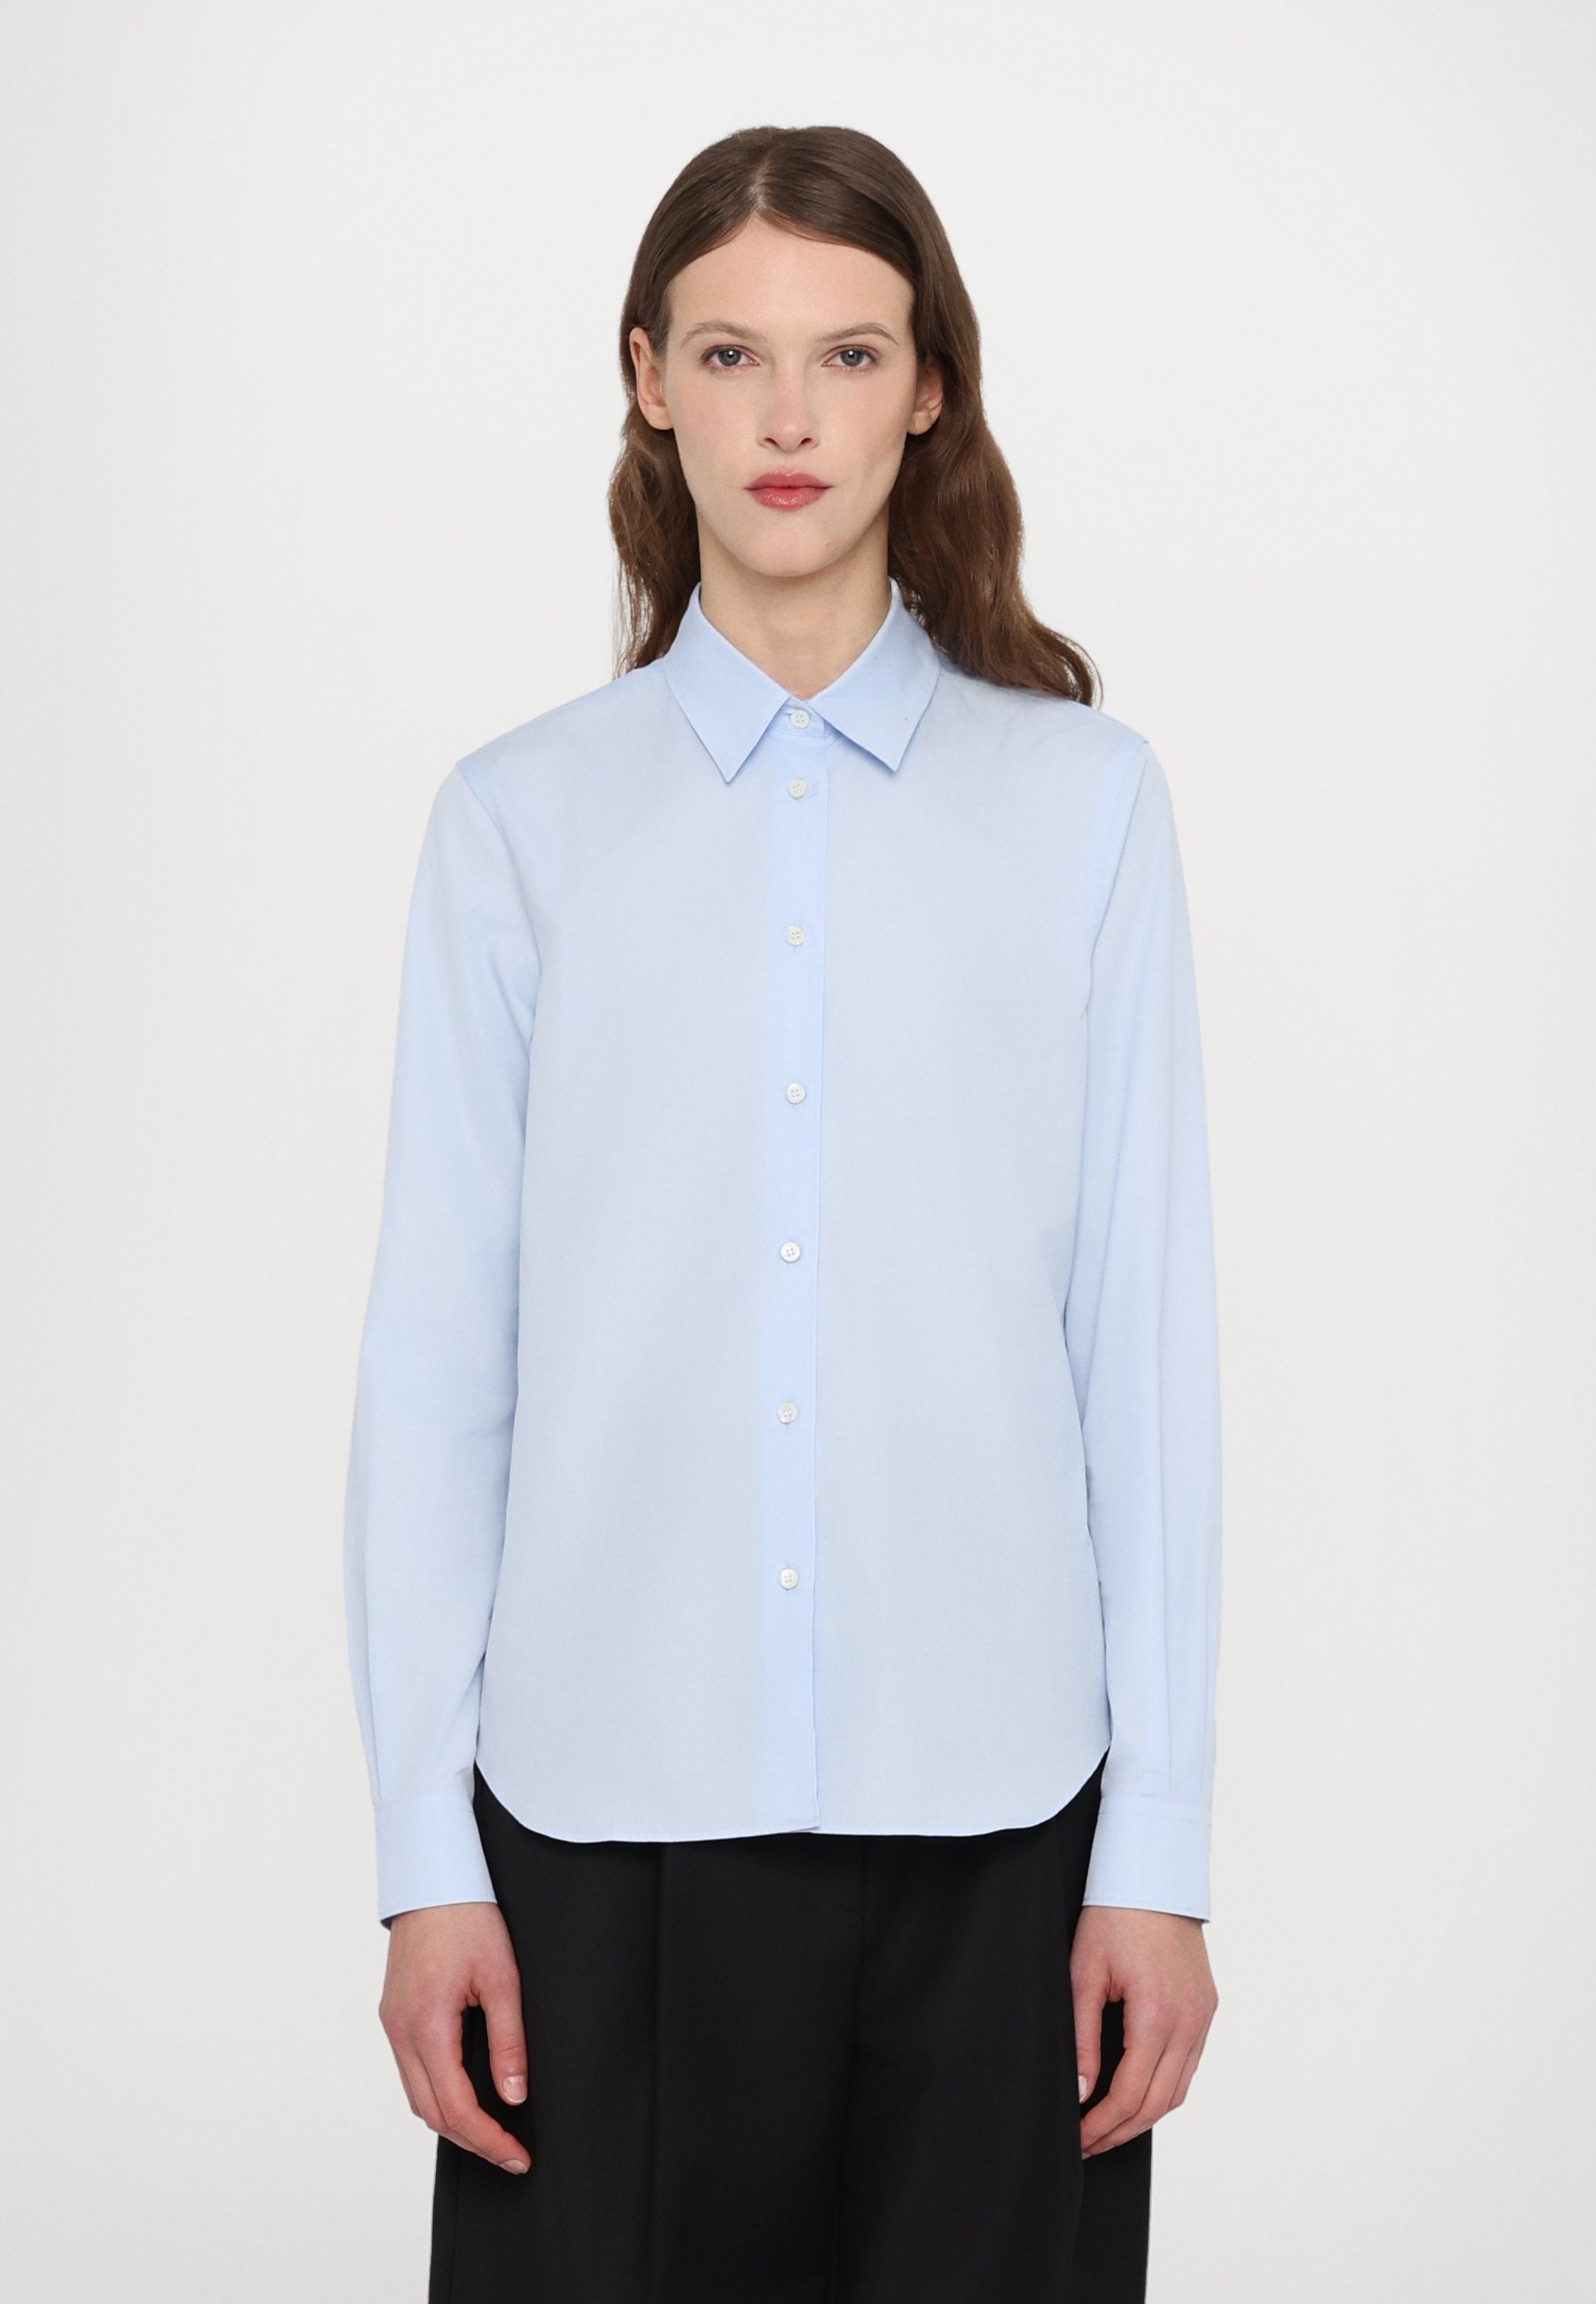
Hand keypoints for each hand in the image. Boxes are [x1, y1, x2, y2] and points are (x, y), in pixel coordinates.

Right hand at [379, 1901, 531, 2173]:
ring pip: (416, 2095)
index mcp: (427, 2024)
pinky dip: (436, 2092)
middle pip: (430, 2112)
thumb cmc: (470, 1917)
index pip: (455, 2107)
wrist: (433, 1875)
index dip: (488, 2139)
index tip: (516, 2155)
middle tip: (509, 2153)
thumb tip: (514, 2096)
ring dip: (451, 2120)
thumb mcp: (502, 1977)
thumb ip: (509, 2041)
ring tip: (491, 2131)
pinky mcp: (393, 2013)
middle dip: (471, 2140)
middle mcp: (400, 2030)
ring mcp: (392, 2022)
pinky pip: (410, 2070)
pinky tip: (463, 2092)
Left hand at [1072, 1906, 1217, 2156]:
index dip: (1101, 2126)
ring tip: (1107, 2125)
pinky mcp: (1207, 2008)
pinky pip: (1188, 2066)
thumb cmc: (1113, 1915)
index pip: (1130, 2096)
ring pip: (1178, 2091)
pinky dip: (1163, 2088)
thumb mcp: (1084, 1973)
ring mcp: (1203, 2017)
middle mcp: (1189, 2023)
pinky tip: (1137, 2091)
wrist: (1154, 1874)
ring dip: (1143, 2116)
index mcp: (1157, 2016)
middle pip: (1157, 2105)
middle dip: (1119, 2131)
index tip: (1076, 2139)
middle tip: (1086, 2144)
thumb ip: (1080, 2037)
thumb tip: (1078, 2093)